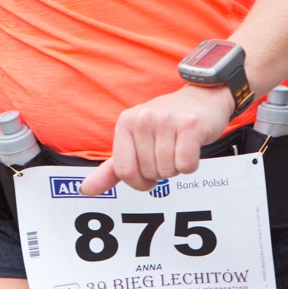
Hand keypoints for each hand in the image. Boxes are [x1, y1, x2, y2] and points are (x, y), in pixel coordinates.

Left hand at [81, 84, 235, 195]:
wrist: (203, 98)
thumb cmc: (168, 124)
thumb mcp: (135, 142)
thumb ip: (110, 169)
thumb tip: (85, 189)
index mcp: (125, 122)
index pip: (124, 171)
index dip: (139, 181)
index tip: (148, 174)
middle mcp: (143, 118)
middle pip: (149, 173)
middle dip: (161, 171)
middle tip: (169, 151)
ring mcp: (166, 119)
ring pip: (168, 170)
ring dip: (176, 167)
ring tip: (178, 147)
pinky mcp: (189, 125)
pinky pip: (185, 165)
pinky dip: (191, 164)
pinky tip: (191, 147)